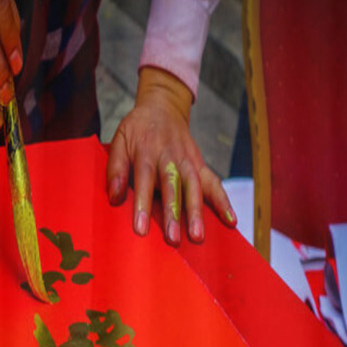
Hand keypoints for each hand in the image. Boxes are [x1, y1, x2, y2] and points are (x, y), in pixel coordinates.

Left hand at [107, 67, 236, 245]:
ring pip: (195, 187)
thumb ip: (116, 168)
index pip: (145, 180)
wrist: (162, 107)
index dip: (143, 204)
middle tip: (173, 239)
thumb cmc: (137, 129)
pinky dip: (223, 201)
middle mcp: (169, 156)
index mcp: (146, 150)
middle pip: (173, 186)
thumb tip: (115, 197)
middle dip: (174, 213)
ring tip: (198, 236)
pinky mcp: (200, 164)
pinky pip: (214, 182)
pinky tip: (231, 220)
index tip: (141, 229)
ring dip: (197, 212)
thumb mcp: (119, 140)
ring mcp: (188, 160)